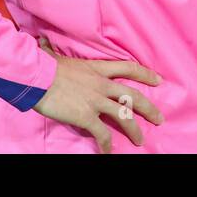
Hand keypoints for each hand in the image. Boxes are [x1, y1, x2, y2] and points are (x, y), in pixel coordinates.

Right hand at [31, 36, 164, 152]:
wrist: (37, 76)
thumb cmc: (45, 65)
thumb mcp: (60, 56)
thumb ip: (60, 54)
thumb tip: (42, 43)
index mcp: (97, 68)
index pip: (128, 68)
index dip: (145, 74)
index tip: (158, 80)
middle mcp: (102, 84)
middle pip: (133, 96)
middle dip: (149, 108)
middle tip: (159, 118)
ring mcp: (96, 101)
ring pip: (124, 116)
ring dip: (134, 130)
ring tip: (140, 140)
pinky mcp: (86, 116)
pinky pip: (102, 134)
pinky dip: (107, 145)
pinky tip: (108, 152)